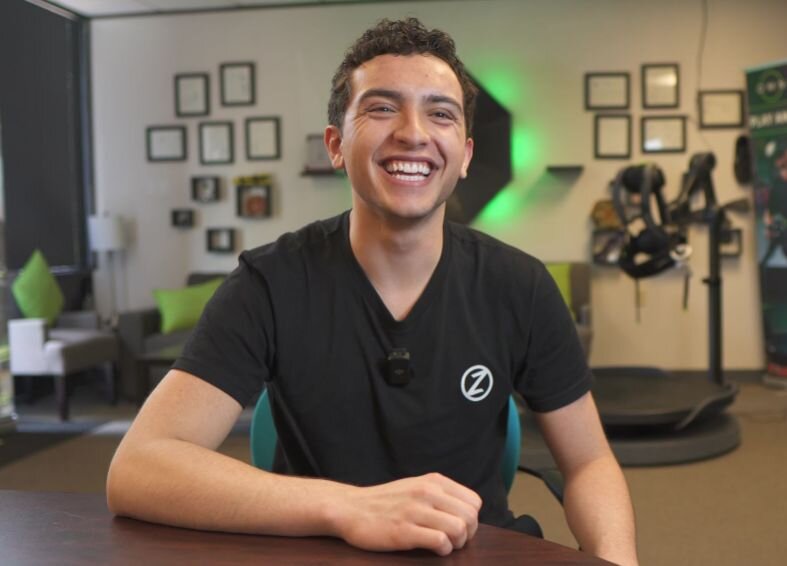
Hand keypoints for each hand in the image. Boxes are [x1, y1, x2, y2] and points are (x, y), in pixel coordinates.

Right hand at [332, 473, 481, 555]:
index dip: (471, 519)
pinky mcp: (404, 531)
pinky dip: (443, 549)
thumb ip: (440, 494)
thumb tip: (467, 513)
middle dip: (468, 534)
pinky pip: (440, 541)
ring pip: (459, 528)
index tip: (459, 527)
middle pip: (470, 517)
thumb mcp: (416, 486)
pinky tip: (433, 549)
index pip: (474, 502)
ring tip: (444, 545)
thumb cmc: (386, 502)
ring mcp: (415, 511)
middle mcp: (426, 492)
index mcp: (433, 481)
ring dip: (456, 543)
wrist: (351, 508)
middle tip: (454, 540)